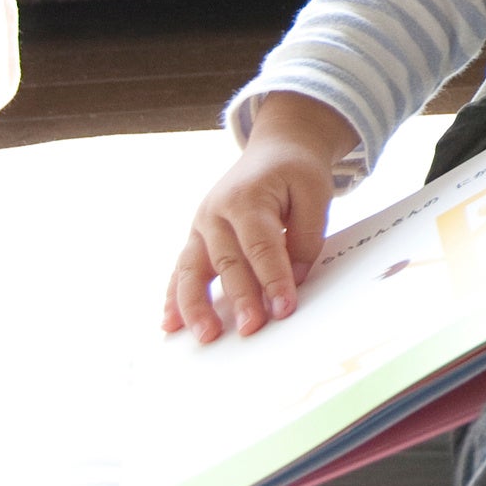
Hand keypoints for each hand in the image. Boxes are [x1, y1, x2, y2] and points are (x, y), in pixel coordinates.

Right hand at [163, 93, 353, 341]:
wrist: (274, 149)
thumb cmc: (295, 172)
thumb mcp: (314, 194)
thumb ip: (306, 237)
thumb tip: (293, 280)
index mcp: (248, 198)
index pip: (262, 246)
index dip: (273, 279)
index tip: (284, 308)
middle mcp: (216, 212)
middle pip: (227, 262)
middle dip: (240, 298)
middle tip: (252, 328)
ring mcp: (201, 226)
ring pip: (192, 270)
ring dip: (196, 306)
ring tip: (205, 336)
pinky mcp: (195, 239)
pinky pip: (181, 271)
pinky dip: (173, 298)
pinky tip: (170, 324)